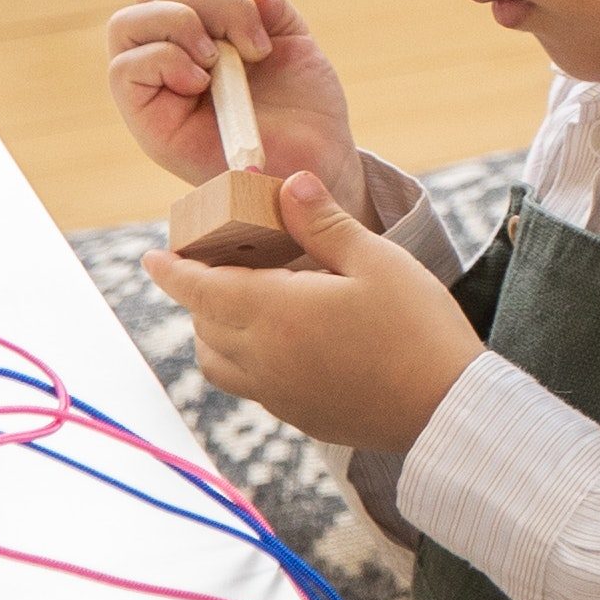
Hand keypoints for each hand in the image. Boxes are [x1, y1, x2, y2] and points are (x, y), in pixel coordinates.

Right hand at [107, 0, 366, 212]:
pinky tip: (204, 81)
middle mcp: (166, 54)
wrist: (319, 157)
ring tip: (223, 60)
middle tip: (250, 38)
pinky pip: (125, 70)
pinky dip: (166, 59)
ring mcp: (153, 87)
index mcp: (196, 30)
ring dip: (182, 25)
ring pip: (126, 24)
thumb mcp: (290, 37)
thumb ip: (263, 4)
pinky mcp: (147, 122)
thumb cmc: (303, 103)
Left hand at [148, 163, 485, 453]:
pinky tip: (278, 344)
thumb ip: (325, 224)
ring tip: (237, 307)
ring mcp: (277, 392)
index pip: (200, 288)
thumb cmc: (417, 328)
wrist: (447, 408)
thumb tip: (290, 184)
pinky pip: (247, 385)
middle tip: (214, 266)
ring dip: (212, 331)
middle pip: (203, 323)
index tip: (152, 257)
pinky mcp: (297, 415)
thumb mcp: (377, 262)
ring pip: (217, 361)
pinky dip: (241, 360)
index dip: (171, 271)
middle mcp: (263, 356)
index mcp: (276, 311)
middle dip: (198, 294)